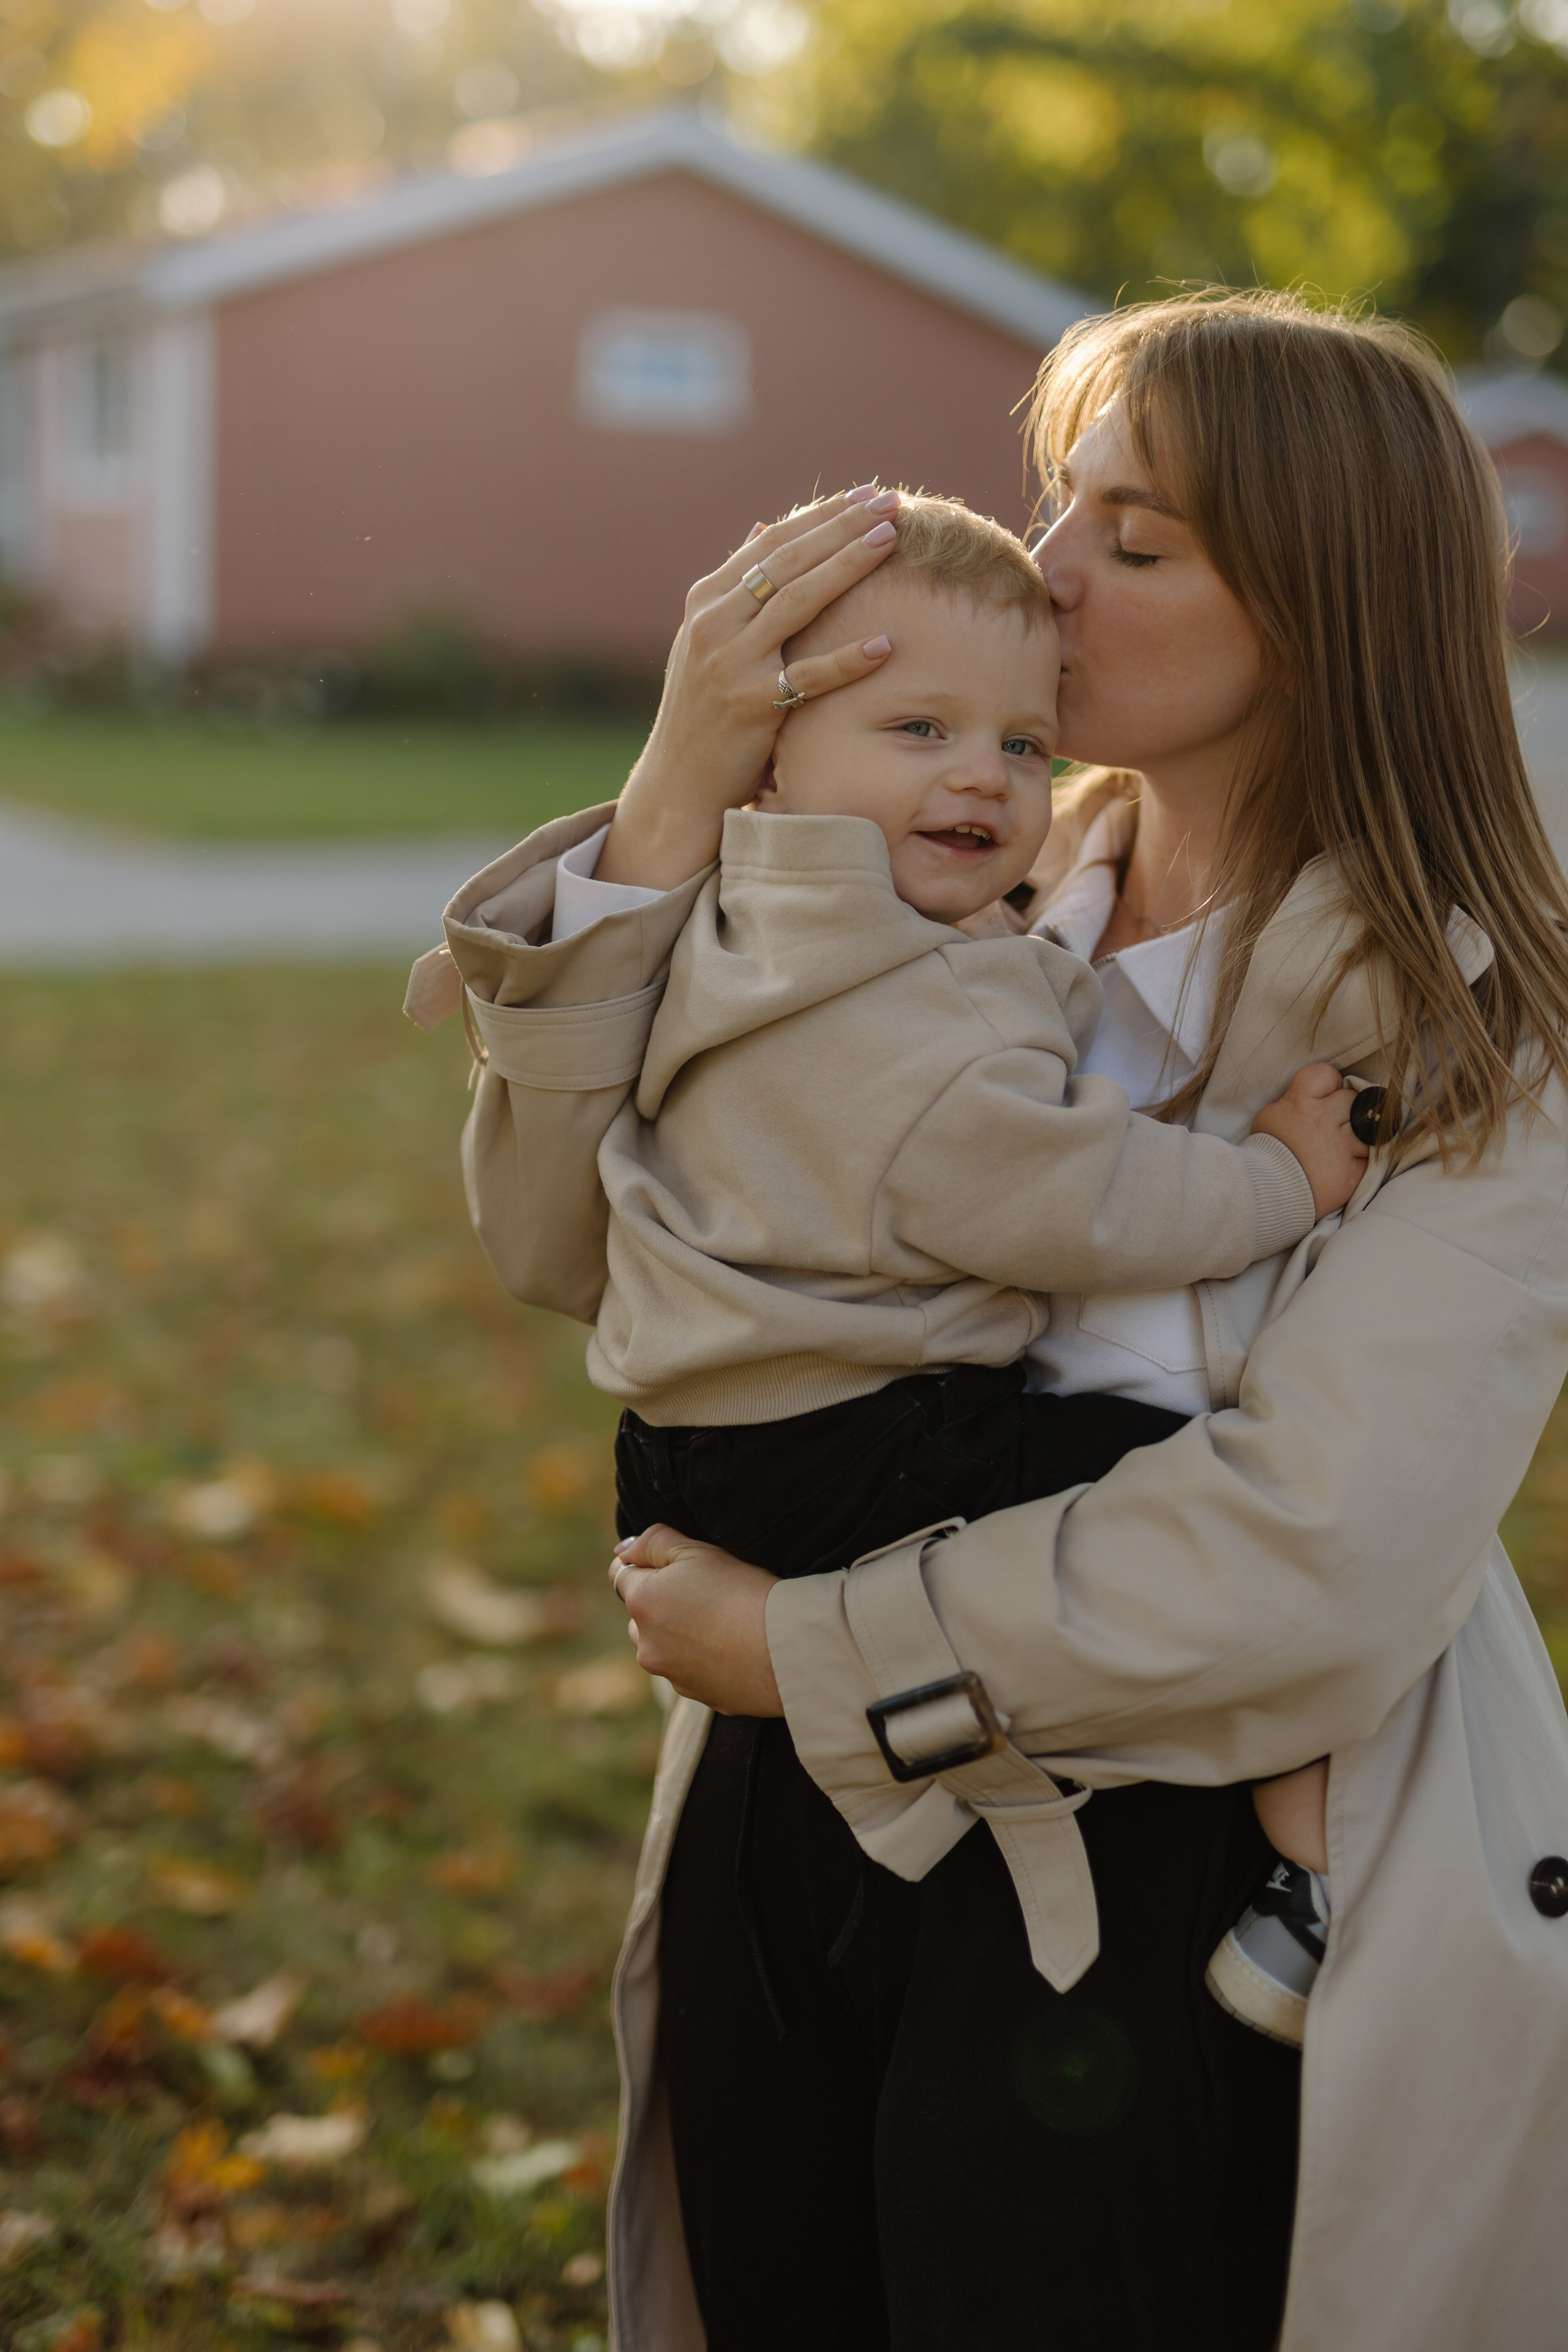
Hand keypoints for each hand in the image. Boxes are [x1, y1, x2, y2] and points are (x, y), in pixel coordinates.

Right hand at [596, 488, 900, 890]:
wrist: (678, 782)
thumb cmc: (703, 711)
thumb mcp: (708, 640)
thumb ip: (736, 586)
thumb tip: (762, 527)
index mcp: (707, 601)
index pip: (772, 543)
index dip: (821, 515)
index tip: (865, 494)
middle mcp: (713, 623)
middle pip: (788, 561)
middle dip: (842, 526)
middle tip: (890, 501)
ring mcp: (729, 663)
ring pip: (797, 602)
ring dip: (847, 567)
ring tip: (889, 541)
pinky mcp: (749, 706)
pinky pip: (807, 678)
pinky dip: (846, 661)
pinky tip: (884, 644)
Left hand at [610, 1523, 782, 1715]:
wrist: (785, 1648)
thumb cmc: (742, 1591)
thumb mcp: (697, 1551)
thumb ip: (652, 1543)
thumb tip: (622, 1551)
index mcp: (642, 1603)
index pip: (622, 1575)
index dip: (648, 1565)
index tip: (677, 1566)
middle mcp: (646, 1645)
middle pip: (640, 1616)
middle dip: (660, 1604)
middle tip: (705, 1594)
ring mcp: (671, 1675)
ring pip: (662, 1647)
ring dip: (677, 1635)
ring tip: (720, 1623)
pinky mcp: (697, 1696)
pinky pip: (690, 1672)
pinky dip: (702, 1660)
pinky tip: (733, 1648)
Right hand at [1250, 1061, 1368, 1218]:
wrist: (1267, 1196)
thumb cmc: (1264, 1156)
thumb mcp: (1269, 1118)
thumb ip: (1292, 1103)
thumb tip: (1307, 1098)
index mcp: (1300, 1103)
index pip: (1326, 1074)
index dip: (1330, 1083)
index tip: (1327, 1095)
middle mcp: (1324, 1120)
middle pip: (1351, 1099)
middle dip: (1347, 1109)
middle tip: (1334, 1125)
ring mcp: (1342, 1145)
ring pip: (1368, 1127)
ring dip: (1360, 1135)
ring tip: (1344, 1147)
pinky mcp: (1353, 1171)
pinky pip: (1370, 1157)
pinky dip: (1362, 1160)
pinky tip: (1346, 1165)